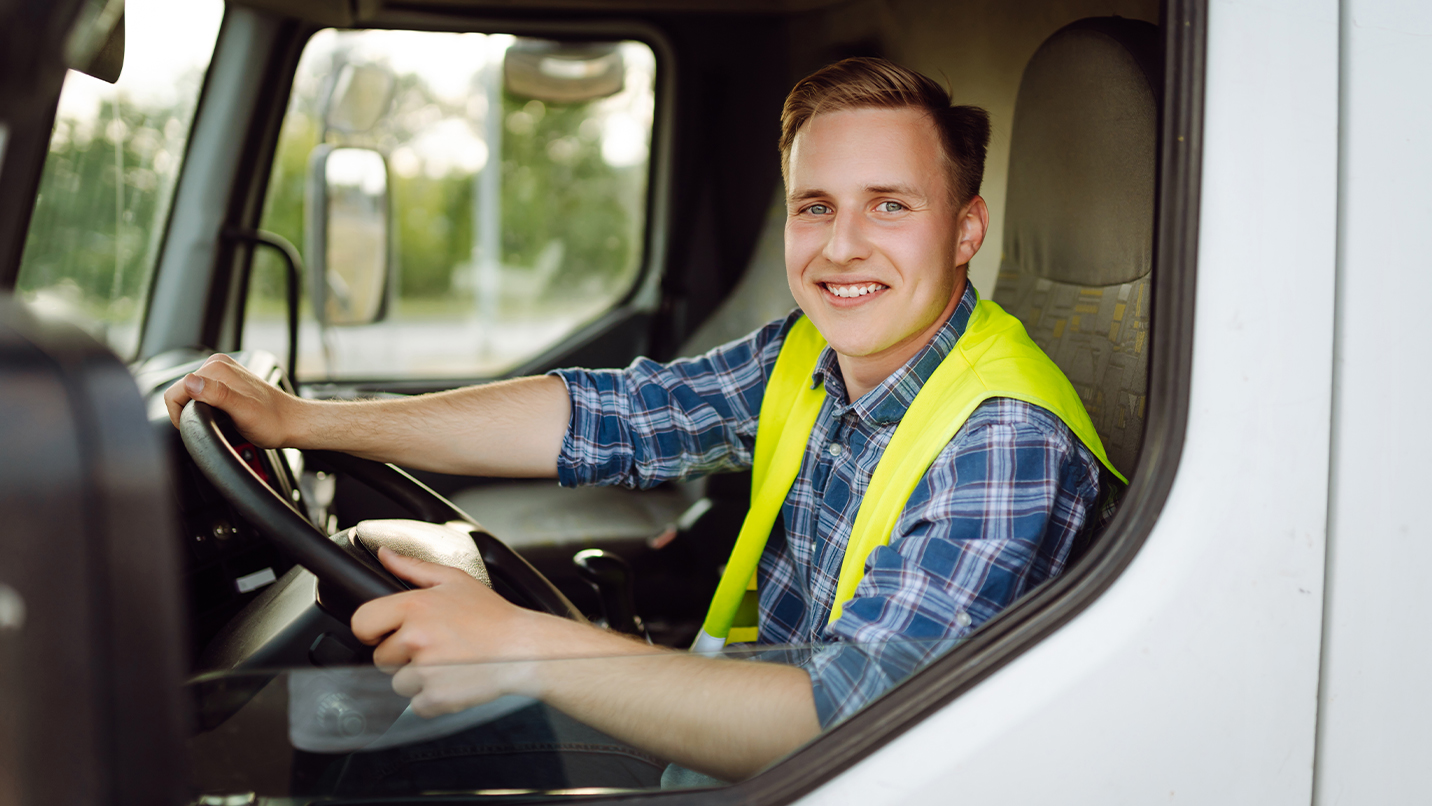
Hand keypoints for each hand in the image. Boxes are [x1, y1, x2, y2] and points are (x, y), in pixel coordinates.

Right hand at [162, 353, 298, 447]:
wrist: (291, 422)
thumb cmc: (272, 421)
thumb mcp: (242, 412)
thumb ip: (217, 395)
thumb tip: (190, 383)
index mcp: (216, 368)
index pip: (175, 390)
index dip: (179, 414)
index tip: (197, 427)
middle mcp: (218, 364)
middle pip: (182, 391)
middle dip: (190, 411)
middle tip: (214, 424)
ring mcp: (223, 371)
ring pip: (191, 393)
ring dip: (199, 409)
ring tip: (221, 419)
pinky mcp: (226, 380)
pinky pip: (203, 392)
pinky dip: (207, 406)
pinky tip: (223, 414)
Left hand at [351, 548, 551, 714]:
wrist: (523, 650)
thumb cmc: (493, 617)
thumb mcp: (455, 581)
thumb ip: (413, 567)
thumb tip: (385, 554)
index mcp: (416, 607)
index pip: (362, 623)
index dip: (372, 629)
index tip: (385, 632)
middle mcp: (416, 639)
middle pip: (380, 657)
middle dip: (401, 655)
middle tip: (433, 646)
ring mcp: (425, 671)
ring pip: (398, 683)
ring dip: (417, 678)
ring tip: (447, 662)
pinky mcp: (436, 698)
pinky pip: (416, 704)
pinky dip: (432, 698)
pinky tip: (453, 679)